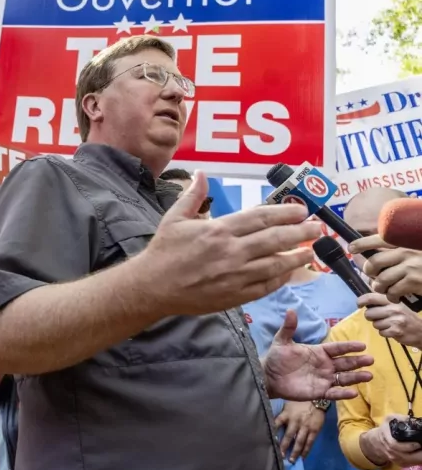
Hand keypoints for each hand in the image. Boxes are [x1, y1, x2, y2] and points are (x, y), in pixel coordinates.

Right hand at [138, 171, 321, 316]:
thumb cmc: (163, 251)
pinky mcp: (234, 296)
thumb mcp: (174, 217)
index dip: (284, 213)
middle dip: (300, 233)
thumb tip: (201, 173)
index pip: (260, 218)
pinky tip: (289, 273)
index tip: (302, 210)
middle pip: (274, 240)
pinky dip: (280, 279)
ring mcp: (235, 276)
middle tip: (316, 228)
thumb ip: (192, 195)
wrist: (153, 287)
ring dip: (297, 257)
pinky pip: (265, 287)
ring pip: (275, 264)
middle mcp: (231, 252)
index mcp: (218, 230)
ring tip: (311, 251)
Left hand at [263, 310, 373, 400]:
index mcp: (319, 352)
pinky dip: (343, 393)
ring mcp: (323, 378)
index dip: (349, 347)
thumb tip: (291, 310)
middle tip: (370, 359)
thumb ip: (289, 327)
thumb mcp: (282, 341)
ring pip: (344, 378)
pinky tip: (353, 392)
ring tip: (368, 375)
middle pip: (345, 363)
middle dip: (357, 361)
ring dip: (356, 377)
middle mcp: (325, 365)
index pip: (337, 348)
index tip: (362, 345)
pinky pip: (334, 393)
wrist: (269, 376)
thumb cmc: (277, 357)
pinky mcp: (319, 392)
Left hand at [275, 401, 325, 462]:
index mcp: (286, 414)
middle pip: (288, 435)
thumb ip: (282, 415)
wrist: (316, 400)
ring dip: (295, 452)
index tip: (268, 441)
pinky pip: (310, 442)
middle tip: (280, 456)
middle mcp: (295, 421)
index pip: (276, 423)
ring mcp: (305, 427)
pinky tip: (303, 457)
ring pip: (299, 441)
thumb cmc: (299, 403)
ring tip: (291, 460)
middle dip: (283, 446)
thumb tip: (272, 422)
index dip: (272, 432)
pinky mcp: (314, 430)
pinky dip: (306, 450)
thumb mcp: (287, 406)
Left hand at [349, 235, 421, 298]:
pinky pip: (392, 291)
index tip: (352, 248)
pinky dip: (390, 296)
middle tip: (371, 275)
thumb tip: (376, 251)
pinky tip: (394, 296)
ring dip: (378, 286)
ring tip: (383, 287)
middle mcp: (406, 252)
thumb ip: (399, 247)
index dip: (361, 244)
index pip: (378, 239)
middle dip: (368, 271)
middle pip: (374, 262)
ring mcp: (410, 267)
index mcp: (405, 241)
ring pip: (381, 279)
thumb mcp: (415, 248)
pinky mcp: (414, 282)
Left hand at [358, 292, 421, 347]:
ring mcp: (395, 320)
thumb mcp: (396, 305)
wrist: (421, 331)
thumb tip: (364, 300)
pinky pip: (381, 333)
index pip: (371, 297)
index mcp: (392, 300)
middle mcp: (393, 308)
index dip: (361, 300)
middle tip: (379, 318)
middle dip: (371, 317)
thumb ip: (382, 302)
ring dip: (379, 326)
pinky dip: (384, 333)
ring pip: (374, 324)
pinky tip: (392, 331)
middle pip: (369, 313)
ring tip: (389, 325)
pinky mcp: (395, 331)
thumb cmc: (406, 317)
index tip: (359, 305)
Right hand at [360, 415, 421, 466]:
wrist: (376, 442)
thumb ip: (400, 418)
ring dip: (420, 457)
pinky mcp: (401, 464)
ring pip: (411, 461)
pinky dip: (418, 460)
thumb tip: (411, 420)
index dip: (408, 445)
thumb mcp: (389, 419)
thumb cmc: (385, 429)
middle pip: (407, 456)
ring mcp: (396, 460)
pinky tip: (420, 453)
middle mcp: (391, 452)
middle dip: (419, 453)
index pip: (395, 445)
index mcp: (387, 439)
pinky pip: (412, 463)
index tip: (418, 443)